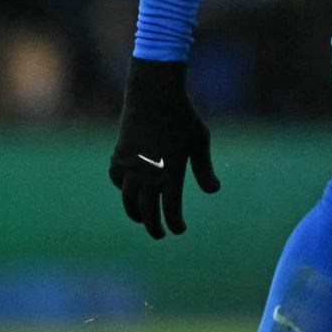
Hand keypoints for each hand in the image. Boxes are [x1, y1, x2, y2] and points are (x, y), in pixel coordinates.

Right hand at [108, 58, 220, 239]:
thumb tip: (213, 190)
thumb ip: (204, 169)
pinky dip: (122, 189)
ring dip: (135, 212)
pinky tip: (129, 191)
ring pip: (128, 199)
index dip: (174, 223)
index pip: (171, 208)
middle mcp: (149, 174)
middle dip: (153, 225)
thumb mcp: (200, 142)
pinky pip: (118, 179)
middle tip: (160, 235)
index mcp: (171, 173)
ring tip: (143, 219)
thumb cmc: (183, 118)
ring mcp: (131, 165)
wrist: (154, 96)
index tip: (179, 230)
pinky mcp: (120, 155)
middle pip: (147, 210)